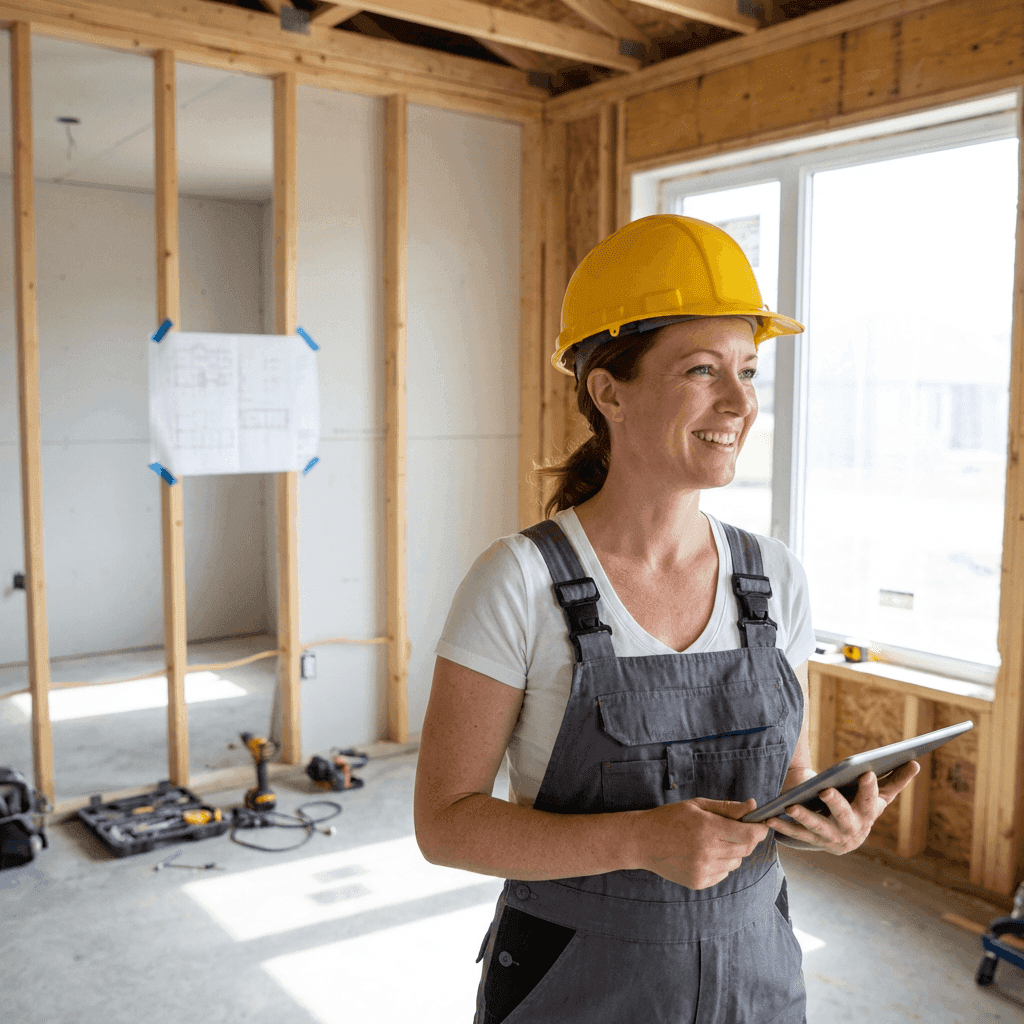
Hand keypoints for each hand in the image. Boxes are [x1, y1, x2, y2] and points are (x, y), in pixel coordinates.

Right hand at [637, 797, 768, 889]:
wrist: (642, 841)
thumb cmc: (669, 818)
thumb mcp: (697, 806)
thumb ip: (727, 808)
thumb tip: (753, 806)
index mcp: (707, 828)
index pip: (748, 835)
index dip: (759, 830)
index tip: (761, 824)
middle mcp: (707, 852)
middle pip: (745, 849)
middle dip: (747, 839)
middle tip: (736, 830)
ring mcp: (703, 870)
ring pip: (735, 862)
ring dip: (732, 852)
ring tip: (713, 841)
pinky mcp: (699, 882)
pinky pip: (723, 874)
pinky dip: (720, 864)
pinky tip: (703, 854)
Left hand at [766, 761, 920, 854]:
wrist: (845, 836)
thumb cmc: (862, 808)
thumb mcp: (878, 796)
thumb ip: (895, 780)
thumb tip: (916, 762)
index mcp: (868, 814)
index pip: (870, 799)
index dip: (868, 787)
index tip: (865, 772)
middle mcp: (851, 829)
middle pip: (844, 815)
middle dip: (836, 803)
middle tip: (825, 790)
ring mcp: (831, 837)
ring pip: (817, 827)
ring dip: (804, 817)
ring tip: (792, 806)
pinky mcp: (812, 841)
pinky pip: (796, 835)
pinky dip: (783, 827)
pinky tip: (769, 819)